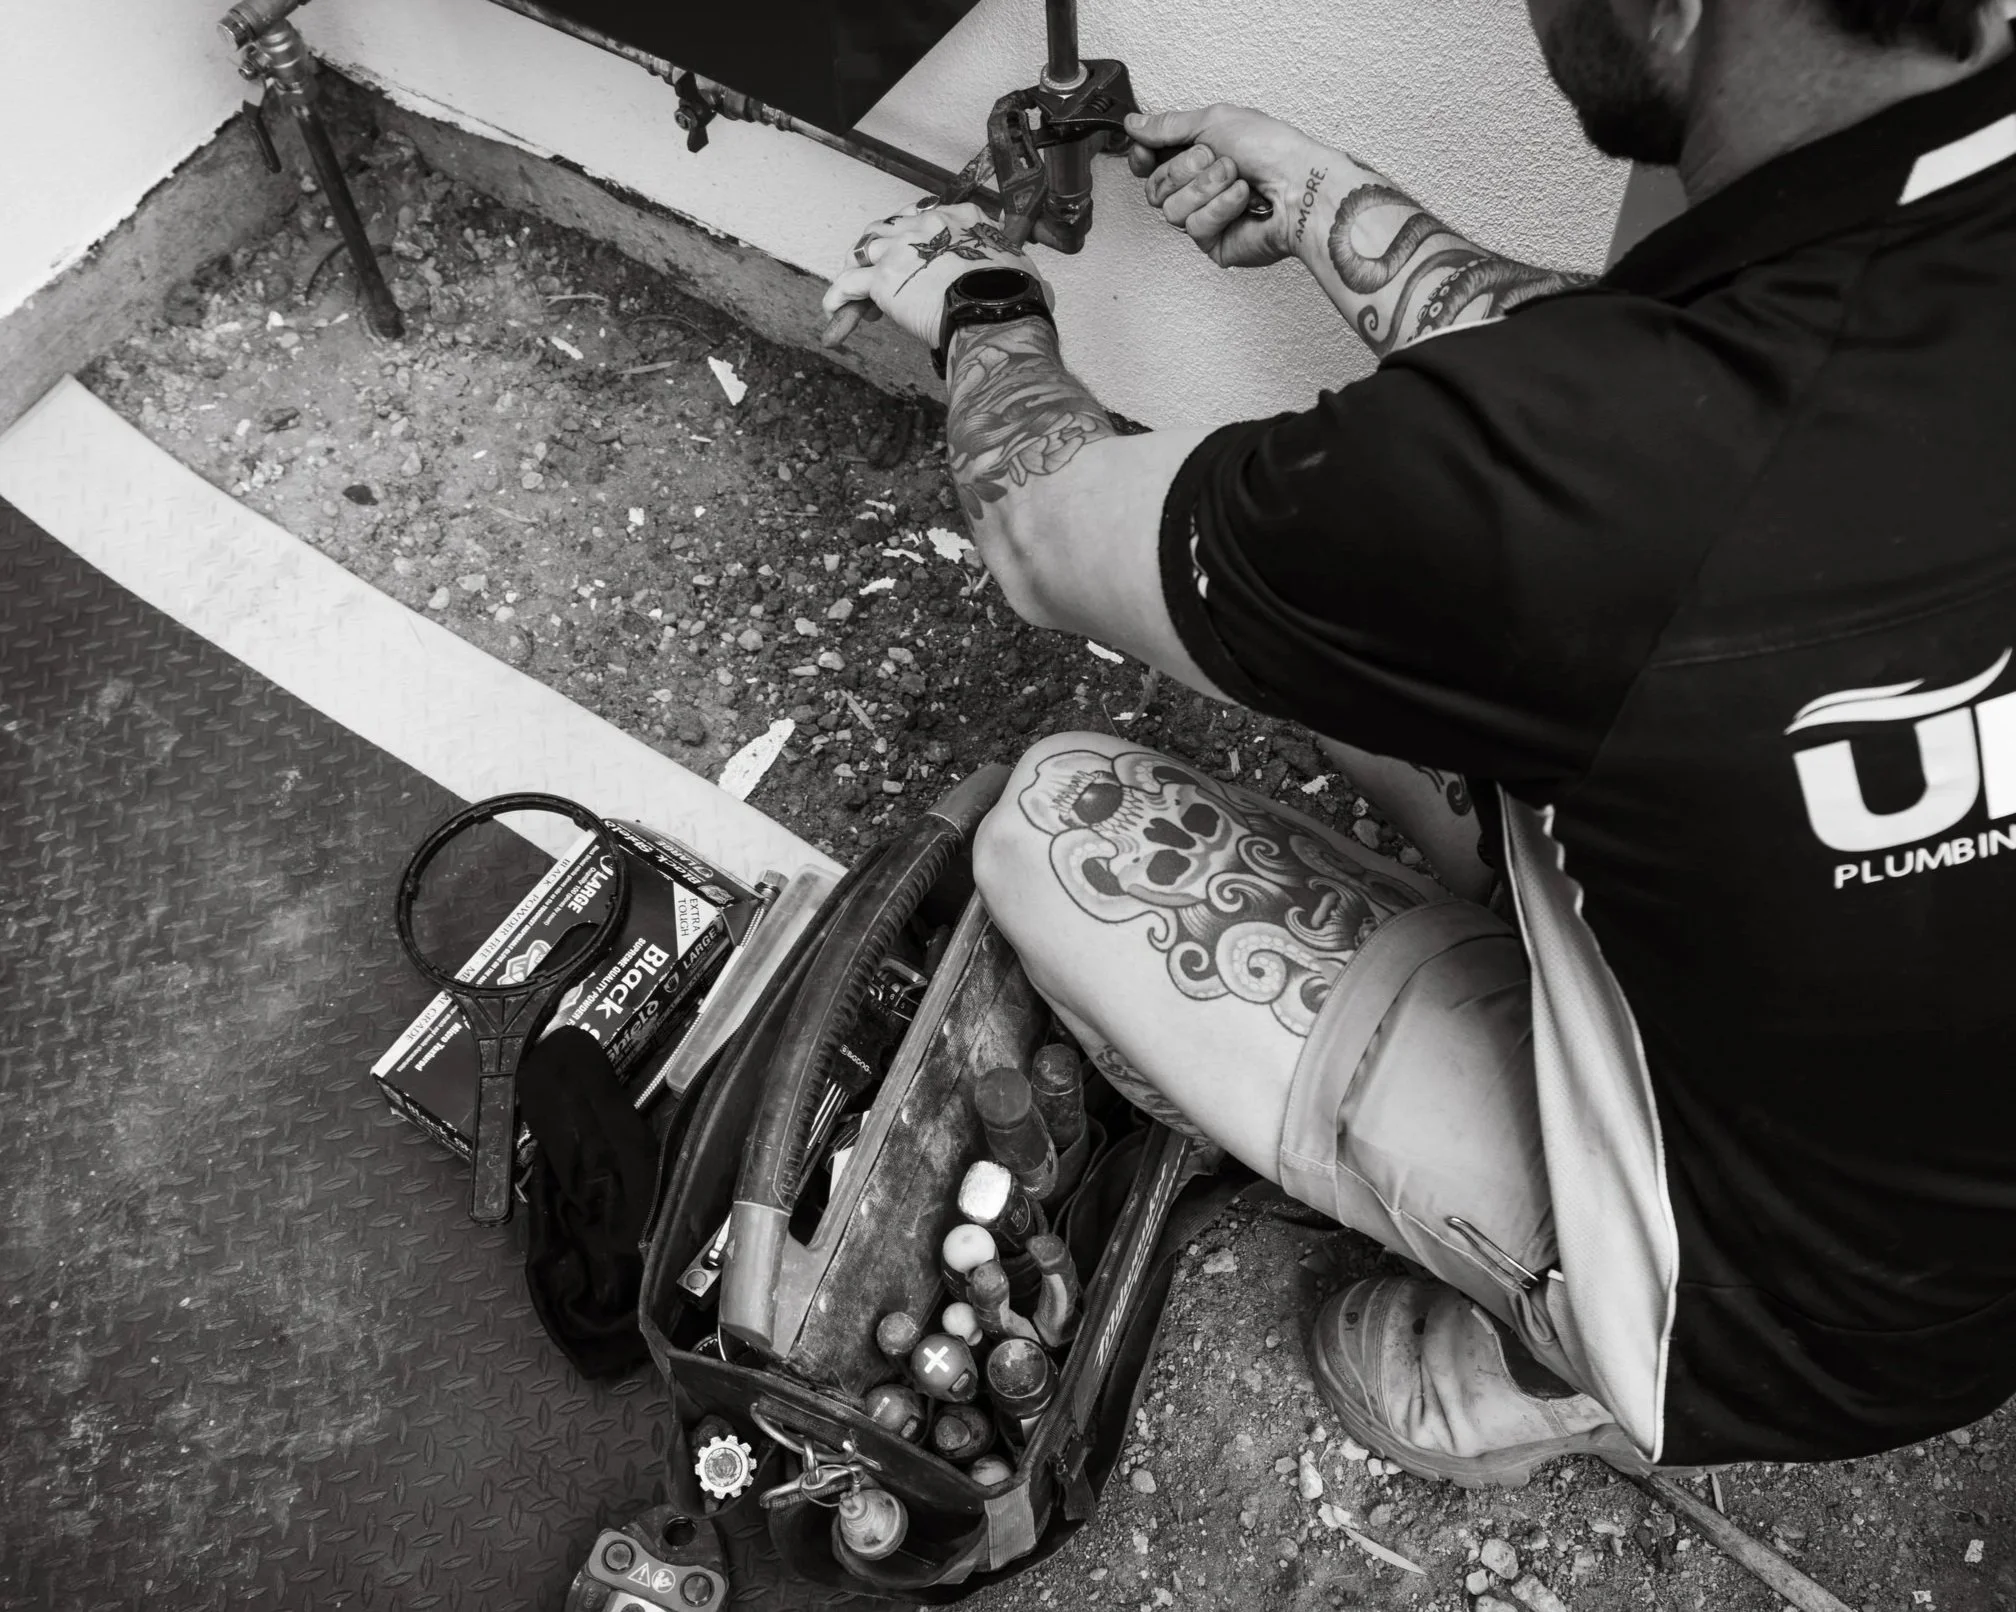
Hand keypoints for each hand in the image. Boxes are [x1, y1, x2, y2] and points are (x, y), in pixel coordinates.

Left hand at [821, 204, 1049, 349]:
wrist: (997, 314)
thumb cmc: (1014, 298)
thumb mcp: (1023, 270)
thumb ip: (1015, 269)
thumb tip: (1034, 286)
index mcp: (962, 218)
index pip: (928, 217)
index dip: (917, 239)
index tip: (918, 258)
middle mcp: (927, 223)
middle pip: (891, 227)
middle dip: (884, 249)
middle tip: (885, 275)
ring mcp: (901, 248)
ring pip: (866, 249)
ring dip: (860, 269)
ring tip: (858, 293)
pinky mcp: (883, 279)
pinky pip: (848, 283)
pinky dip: (838, 297)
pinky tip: (835, 310)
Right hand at [1123, 105, 1326, 268]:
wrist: (1300, 184)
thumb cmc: (1272, 149)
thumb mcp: (1214, 120)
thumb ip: (1168, 125)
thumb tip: (1134, 124)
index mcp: (1196, 156)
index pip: (1147, 165)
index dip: (1142, 158)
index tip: (1147, 151)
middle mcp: (1198, 188)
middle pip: (1154, 188)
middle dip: (1185, 170)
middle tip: (1217, 160)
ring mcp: (1205, 217)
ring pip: (1170, 211)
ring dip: (1206, 188)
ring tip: (1237, 179)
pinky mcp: (1214, 243)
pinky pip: (1194, 227)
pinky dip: (1221, 208)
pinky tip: (1243, 200)